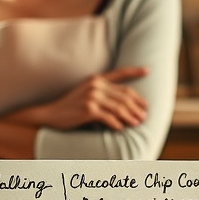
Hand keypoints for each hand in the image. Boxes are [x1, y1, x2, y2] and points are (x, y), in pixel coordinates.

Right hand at [18, 67, 148, 130]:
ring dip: (130, 116)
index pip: (120, 73)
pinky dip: (117, 124)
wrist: (50, 114)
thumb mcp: (86, 93)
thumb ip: (103, 93)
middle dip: (137, 105)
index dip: (135, 71)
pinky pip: (109, 117)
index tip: (148, 70)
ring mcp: (92, 96)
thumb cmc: (70, 107)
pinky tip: (121, 129)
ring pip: (119, 107)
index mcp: (96, 79)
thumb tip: (123, 103)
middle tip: (144, 115)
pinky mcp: (88, 109)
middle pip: (124, 95)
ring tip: (137, 123)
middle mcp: (95, 85)